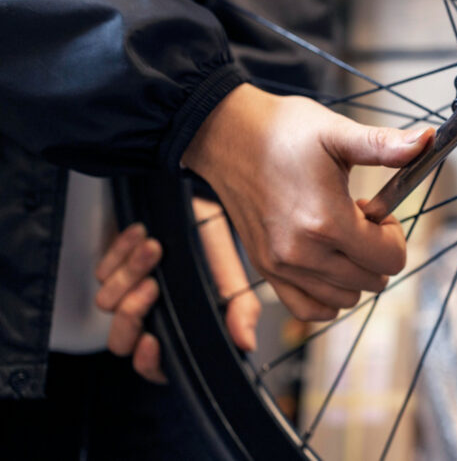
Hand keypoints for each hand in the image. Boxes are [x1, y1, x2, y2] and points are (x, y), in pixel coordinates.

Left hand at [96, 201, 262, 383]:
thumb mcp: (233, 275)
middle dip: (133, 313)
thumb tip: (245, 343)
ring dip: (130, 274)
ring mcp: (126, 293)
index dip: (149, 361)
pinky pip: (101, 271)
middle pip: (121, 340)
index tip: (152, 340)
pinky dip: (120, 251)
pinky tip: (142, 234)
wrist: (197, 201)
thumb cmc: (215, 242)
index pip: (155, 365)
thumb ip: (240, 310)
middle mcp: (149, 315)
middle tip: (152, 286)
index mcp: (177, 327)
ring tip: (155, 248)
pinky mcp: (110, 268)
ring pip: (108, 303)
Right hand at [181, 84, 432, 320]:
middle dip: (376, 250)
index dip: (394, 233)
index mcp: (326, 221)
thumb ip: (385, 145)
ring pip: (346, 298)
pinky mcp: (265, 270)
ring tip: (337, 233)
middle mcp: (302, 253)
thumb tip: (427, 140)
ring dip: (354, 272)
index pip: (391, 258)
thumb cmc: (281, 131)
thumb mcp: (337, 133)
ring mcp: (280, 266)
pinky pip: (309, 309)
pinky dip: (327, 295)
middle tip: (357, 217)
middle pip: (373, 280)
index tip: (376, 210)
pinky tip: (327, 262)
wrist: (226, 133)